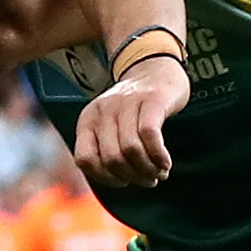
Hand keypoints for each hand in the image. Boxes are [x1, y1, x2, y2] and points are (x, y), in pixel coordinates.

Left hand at [74, 56, 185, 189]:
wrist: (155, 68)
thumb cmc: (134, 107)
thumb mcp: (110, 125)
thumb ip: (106, 149)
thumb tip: (120, 182)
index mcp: (88, 120)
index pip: (85, 161)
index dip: (105, 179)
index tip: (124, 182)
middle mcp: (104, 110)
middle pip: (112, 159)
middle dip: (132, 177)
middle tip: (148, 180)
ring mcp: (127, 103)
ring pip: (131, 150)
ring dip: (147, 170)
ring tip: (159, 173)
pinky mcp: (151, 100)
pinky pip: (150, 136)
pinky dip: (159, 156)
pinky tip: (165, 163)